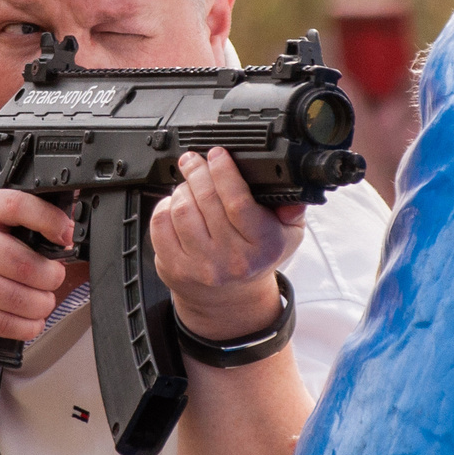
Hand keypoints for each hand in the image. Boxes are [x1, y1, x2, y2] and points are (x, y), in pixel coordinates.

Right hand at [0, 191, 72, 343]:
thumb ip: (19, 222)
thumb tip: (65, 233)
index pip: (18, 206)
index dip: (49, 220)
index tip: (65, 235)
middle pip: (24, 264)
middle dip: (51, 277)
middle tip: (53, 279)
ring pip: (17, 297)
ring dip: (41, 305)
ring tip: (43, 302)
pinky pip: (2, 322)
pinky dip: (25, 327)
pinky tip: (31, 322)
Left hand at [151, 150, 305, 342]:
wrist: (231, 300)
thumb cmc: (256, 257)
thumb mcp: (288, 234)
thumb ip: (292, 208)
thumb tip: (292, 196)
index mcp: (263, 246)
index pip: (238, 202)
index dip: (223, 172)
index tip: (217, 154)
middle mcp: (232, 259)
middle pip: (207, 201)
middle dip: (198, 171)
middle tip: (195, 161)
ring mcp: (201, 266)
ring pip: (182, 210)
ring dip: (182, 189)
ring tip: (188, 185)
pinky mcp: (175, 268)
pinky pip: (161, 226)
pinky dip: (164, 207)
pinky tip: (175, 206)